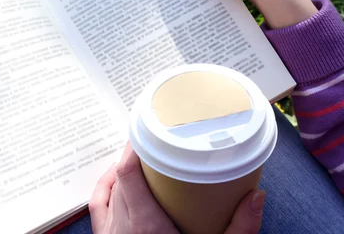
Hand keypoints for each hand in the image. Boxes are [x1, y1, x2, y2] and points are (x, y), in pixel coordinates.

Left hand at [89, 142, 265, 233]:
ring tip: (143, 159)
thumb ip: (240, 229)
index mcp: (145, 226)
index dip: (133, 146)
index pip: (127, 172)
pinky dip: (105, 187)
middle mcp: (120, 227)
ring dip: (123, 170)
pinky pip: (97, 205)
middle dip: (137, 156)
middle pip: (120, 176)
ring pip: (109, 188)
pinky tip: (114, 179)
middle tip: (157, 143)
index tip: (147, 128)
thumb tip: (256, 196)